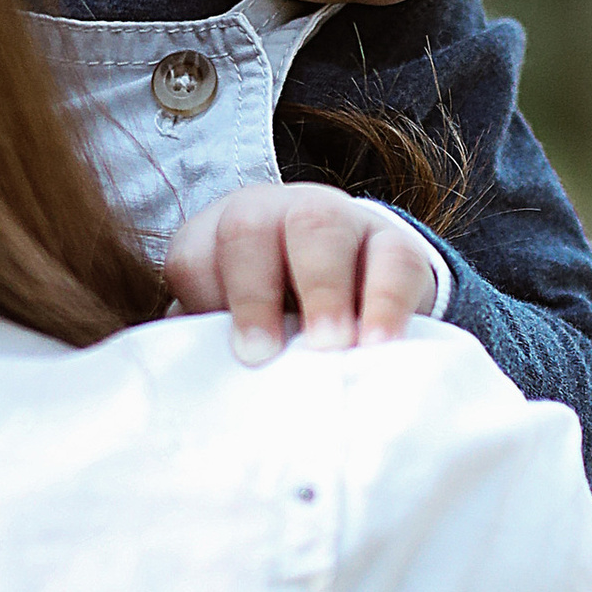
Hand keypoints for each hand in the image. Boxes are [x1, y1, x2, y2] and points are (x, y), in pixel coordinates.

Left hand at [164, 181, 438, 362]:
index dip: (204, 303)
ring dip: (320, 291)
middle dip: (252, 294)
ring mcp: (340, 220)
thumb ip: (212, 344)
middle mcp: (274, 215)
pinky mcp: (398, 243)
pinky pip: (393, 259)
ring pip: (320, 228)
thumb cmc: (282, 324)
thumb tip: (193, 376)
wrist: (364, 298)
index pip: (194, 259)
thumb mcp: (240, 326)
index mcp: (219, 238)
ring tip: (328, 347)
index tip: (231, 353)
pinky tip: (377, 345)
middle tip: (262, 355)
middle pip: (249, 230)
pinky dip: (384, 303)